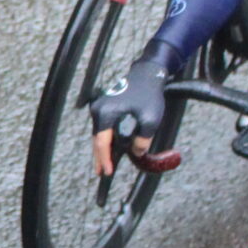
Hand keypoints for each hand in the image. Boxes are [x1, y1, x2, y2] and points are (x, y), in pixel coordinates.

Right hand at [88, 56, 170, 176]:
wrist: (147, 74)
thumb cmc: (148, 94)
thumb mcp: (150, 119)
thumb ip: (143, 139)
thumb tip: (136, 152)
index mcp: (105, 113)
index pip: (101, 142)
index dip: (104, 159)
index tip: (108, 172)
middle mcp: (98, 110)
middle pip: (97, 139)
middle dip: (100, 157)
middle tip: (101, 172)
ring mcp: (100, 107)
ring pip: (98, 134)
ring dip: (102, 149)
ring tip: (103, 164)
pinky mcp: (105, 106)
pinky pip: (102, 127)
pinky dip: (105, 139)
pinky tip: (108, 147)